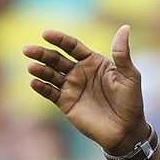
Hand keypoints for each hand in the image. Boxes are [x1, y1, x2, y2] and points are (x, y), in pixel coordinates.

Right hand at [23, 26, 146, 153]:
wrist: (126, 131)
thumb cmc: (131, 102)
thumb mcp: (130, 76)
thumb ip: (122, 54)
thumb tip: (125, 28)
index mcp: (93, 62)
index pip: (73, 46)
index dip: (60, 40)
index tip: (47, 34)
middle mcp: (79, 72)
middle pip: (57, 59)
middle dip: (42, 53)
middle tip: (28, 49)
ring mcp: (71, 87)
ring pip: (51, 75)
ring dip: (40, 70)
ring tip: (31, 67)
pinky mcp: (66, 103)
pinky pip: (51, 93)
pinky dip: (42, 87)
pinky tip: (35, 82)